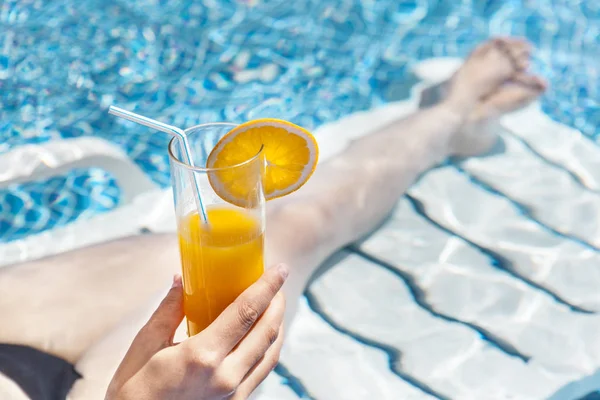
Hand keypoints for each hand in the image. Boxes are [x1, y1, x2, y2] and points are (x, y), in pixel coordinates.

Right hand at [105, 264, 288, 399]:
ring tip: (274, 305)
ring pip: (271, 354)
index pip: (246, 312)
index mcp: (202, 356)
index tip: (280, 268)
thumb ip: (168, 310)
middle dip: (277, 303)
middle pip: (267, 332)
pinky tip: (262, 336)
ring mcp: (234, 395)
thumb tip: (182, 279)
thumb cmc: (134, 391)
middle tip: (277, 283)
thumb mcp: (145, 345)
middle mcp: (225, 376)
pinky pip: (261, 371)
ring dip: (277, 325)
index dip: (267, 287)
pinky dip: (268, 348)